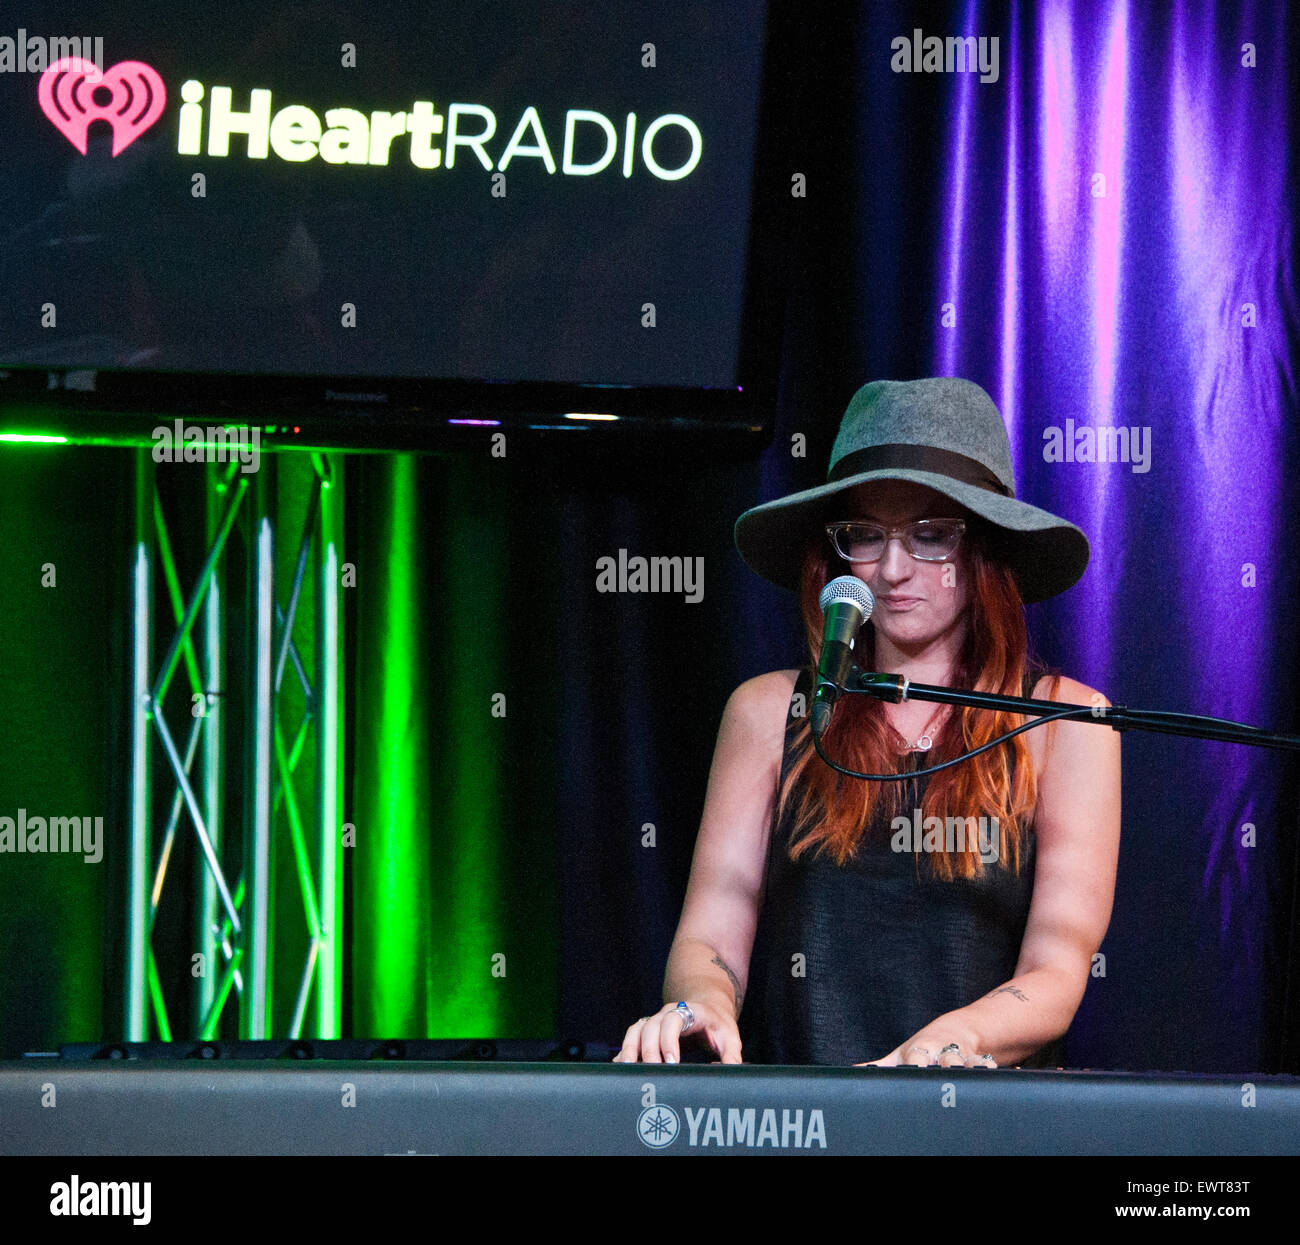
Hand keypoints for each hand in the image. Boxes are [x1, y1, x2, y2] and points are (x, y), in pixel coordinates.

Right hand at [614, 1000, 741, 1063]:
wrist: (708, 1009)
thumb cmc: (719, 1025)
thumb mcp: (731, 1038)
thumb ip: (731, 1056)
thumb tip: (725, 1073)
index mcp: (690, 1012)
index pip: (673, 1020)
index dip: (669, 1040)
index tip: (672, 1062)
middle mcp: (668, 1013)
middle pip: (651, 1027)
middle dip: (650, 1051)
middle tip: (653, 1073)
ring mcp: (656, 1020)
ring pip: (637, 1030)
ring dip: (631, 1049)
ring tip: (630, 1070)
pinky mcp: (647, 1030)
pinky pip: (631, 1037)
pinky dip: (626, 1050)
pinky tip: (623, 1066)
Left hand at [856, 1021, 996, 1068]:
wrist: (957, 1032)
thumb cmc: (922, 1050)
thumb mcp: (899, 1057)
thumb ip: (878, 1067)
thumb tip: (853, 1074)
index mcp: (920, 1053)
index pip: (917, 1058)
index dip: (916, 1064)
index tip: (915, 1070)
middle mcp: (942, 1054)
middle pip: (946, 1059)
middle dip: (949, 1064)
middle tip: (950, 1071)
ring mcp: (964, 1058)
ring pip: (971, 1062)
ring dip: (976, 1066)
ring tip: (982, 1069)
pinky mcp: (982, 1063)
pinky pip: (992, 1068)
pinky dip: (997, 1071)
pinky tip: (1010, 1074)